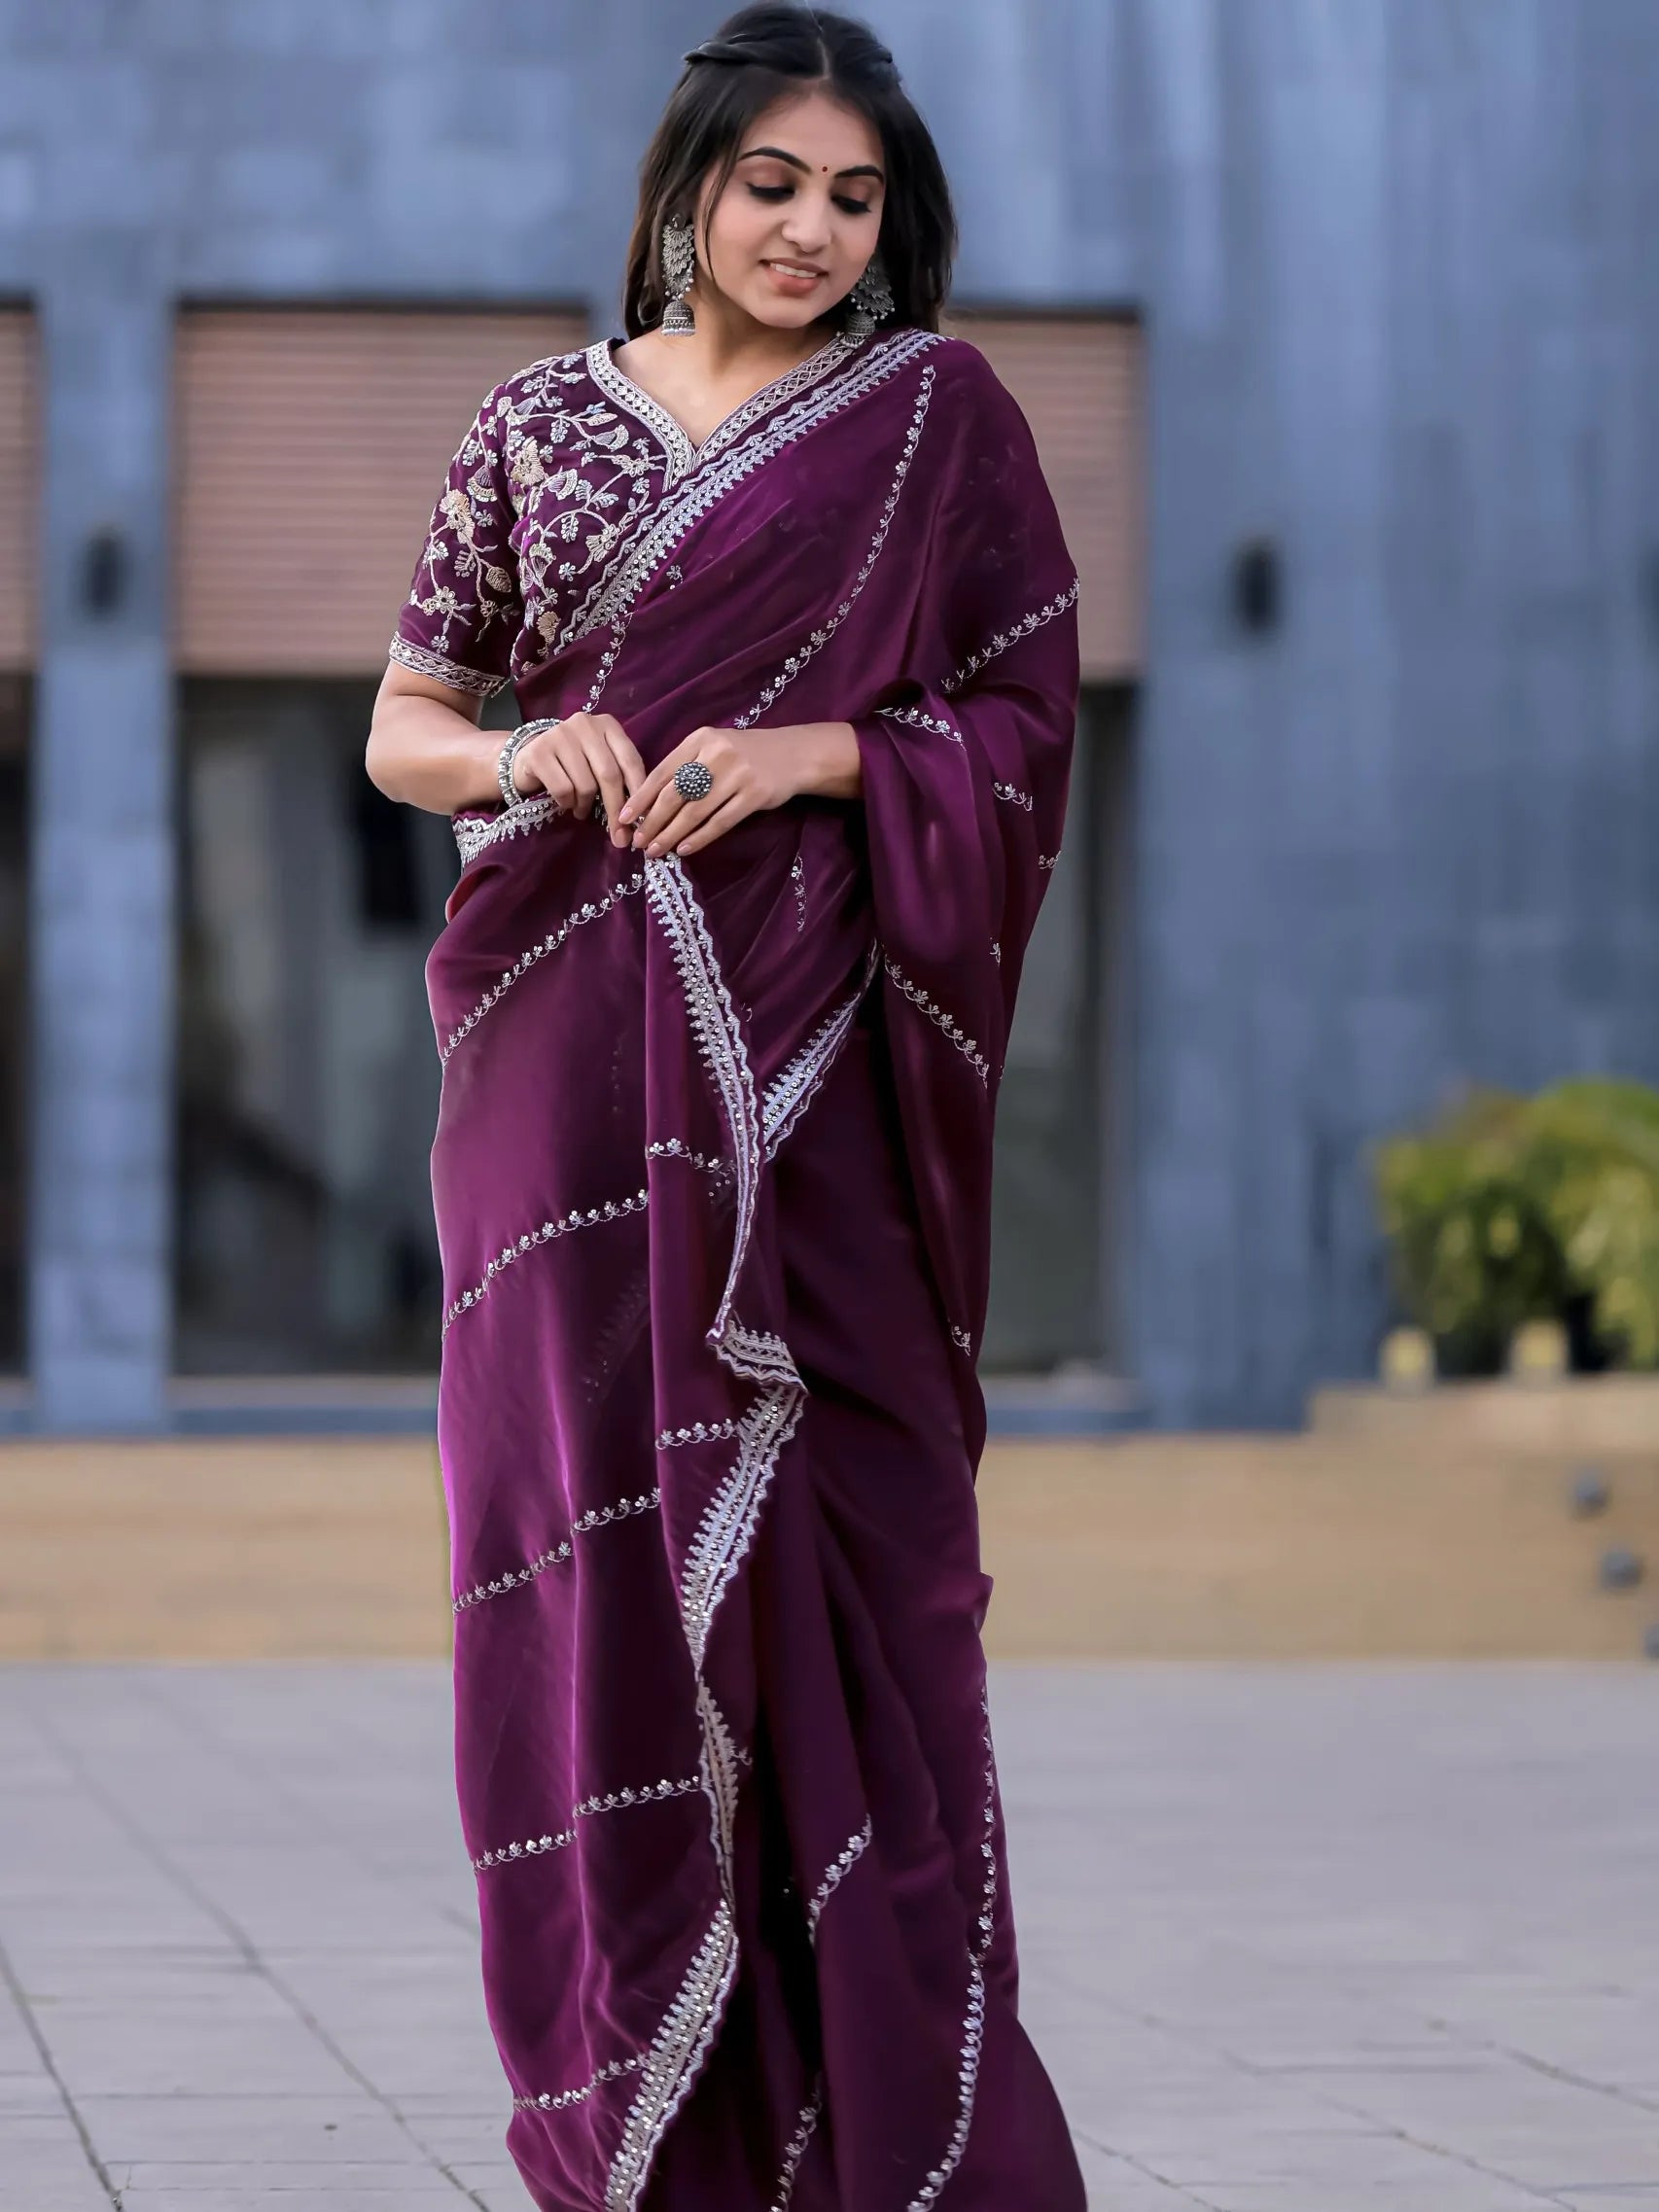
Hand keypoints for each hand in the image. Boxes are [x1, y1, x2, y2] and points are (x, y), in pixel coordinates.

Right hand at [514, 712, 645, 848]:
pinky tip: (566, 803)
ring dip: (586, 806)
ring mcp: (560, 735)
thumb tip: (643, 817)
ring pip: (586, 785)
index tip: (642, 820)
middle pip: (609, 775)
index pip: (631, 760)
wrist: (528, 756)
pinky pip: (563, 789)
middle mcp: (585, 724)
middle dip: (616, 810)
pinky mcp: (539, 752)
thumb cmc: (573, 763)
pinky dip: (567, 803)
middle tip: (620, 837)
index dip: (639, 793)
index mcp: (607, 725)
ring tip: (582, 809)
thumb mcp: (600, 762)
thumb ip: (620, 777)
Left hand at [618, 723, 860, 857]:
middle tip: (638, 842)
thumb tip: (647, 803)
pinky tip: (684, 849)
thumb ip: (685, 767)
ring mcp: (737, 774)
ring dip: (671, 834)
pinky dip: (699, 838)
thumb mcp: (712, 748)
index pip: (662, 772)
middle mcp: (716, 754)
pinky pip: (720, 822)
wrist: (793, 755)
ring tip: (656, 850)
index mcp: (699, 739)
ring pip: (695, 812)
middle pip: (675, 794)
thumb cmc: (744, 755)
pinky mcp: (754, 795)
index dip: (640, 798)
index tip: (623, 818)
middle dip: (652, 821)